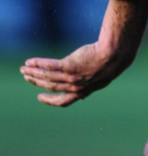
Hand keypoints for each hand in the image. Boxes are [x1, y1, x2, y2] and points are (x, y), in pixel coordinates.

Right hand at [20, 42, 134, 106]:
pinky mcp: (69, 66)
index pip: (63, 101)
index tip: (40, 97)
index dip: (50, 101)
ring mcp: (72, 77)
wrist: (115, 54)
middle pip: (51, 87)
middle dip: (37, 82)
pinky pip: (49, 66)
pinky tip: (30, 61)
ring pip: (47, 77)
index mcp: (84, 91)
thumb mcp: (102, 77)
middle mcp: (76, 87)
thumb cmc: (111, 62)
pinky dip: (38, 64)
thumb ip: (90, 83)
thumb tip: (85, 90)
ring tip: (24, 69)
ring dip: (34, 73)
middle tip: (27, 77)